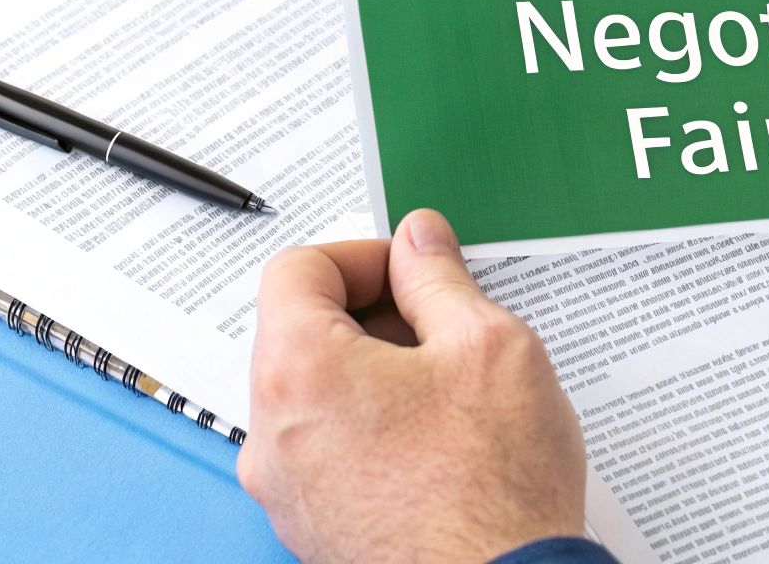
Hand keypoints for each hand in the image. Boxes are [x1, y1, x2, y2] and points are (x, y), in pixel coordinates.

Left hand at [239, 210, 585, 563]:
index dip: (363, 254)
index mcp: (300, 373)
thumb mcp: (488, 344)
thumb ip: (439, 278)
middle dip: (373, 314)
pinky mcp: (314, 526)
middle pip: (300, 333)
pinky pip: (328, 447)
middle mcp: (272, 435)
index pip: (297, 270)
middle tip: (445, 325)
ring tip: (453, 387)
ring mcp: (288, 489)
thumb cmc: (496, 488)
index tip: (413, 268)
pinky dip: (373, 424)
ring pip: (317, 393)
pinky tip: (441, 436)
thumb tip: (419, 241)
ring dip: (376, 370)